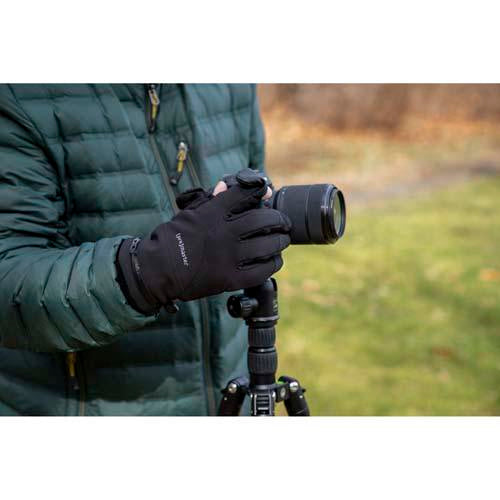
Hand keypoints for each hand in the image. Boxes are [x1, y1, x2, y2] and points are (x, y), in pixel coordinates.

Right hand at [117, 170, 290, 312]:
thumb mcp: (188, 213)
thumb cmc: (170, 239)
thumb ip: (210, 202)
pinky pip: (261, 270)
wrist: (156, 270)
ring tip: (282, 240)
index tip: (267, 194)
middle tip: (284, 222)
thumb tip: (224, 187)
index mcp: (213, 213)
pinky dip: (272, 263)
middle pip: (264, 219)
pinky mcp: (230, 278)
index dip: (260, 191)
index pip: (245, 194)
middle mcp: (224, 232)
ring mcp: (229, 256)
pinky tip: (274, 259)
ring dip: (280, 241)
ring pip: (267, 244)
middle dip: (279, 219)